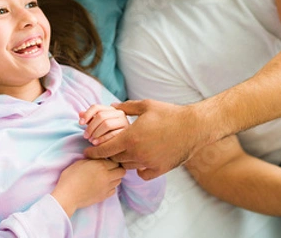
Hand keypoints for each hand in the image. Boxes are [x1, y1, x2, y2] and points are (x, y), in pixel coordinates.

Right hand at [51, 159, 124, 217]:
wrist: (67, 196)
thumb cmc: (70, 177)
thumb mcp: (80, 162)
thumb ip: (92, 159)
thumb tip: (97, 158)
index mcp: (101, 165)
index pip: (115, 160)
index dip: (111, 160)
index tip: (106, 161)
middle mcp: (107, 176)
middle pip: (122, 171)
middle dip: (117, 168)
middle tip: (109, 169)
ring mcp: (107, 187)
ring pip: (119, 181)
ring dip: (115, 178)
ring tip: (106, 177)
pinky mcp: (104, 196)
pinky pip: (114, 190)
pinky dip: (111, 187)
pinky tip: (103, 186)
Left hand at [79, 104, 128, 144]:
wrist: (125, 143)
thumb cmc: (109, 133)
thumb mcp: (98, 125)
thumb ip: (90, 119)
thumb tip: (80, 113)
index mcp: (111, 109)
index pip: (96, 107)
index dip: (86, 114)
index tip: (80, 123)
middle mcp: (119, 113)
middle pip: (101, 116)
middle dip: (90, 127)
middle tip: (85, 136)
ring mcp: (124, 122)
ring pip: (107, 124)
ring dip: (96, 133)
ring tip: (91, 141)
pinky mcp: (127, 133)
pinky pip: (113, 134)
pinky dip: (102, 139)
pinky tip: (96, 144)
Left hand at [83, 99, 201, 179]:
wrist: (193, 127)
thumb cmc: (169, 114)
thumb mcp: (146, 106)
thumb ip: (126, 107)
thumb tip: (112, 106)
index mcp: (130, 137)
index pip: (105, 149)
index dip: (94, 152)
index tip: (87, 152)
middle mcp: (137, 153)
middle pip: (114, 159)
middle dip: (108, 154)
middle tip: (107, 149)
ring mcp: (148, 163)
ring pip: (127, 166)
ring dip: (123, 160)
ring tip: (124, 153)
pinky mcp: (160, 169)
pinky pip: (142, 174)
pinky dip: (138, 169)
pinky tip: (140, 161)